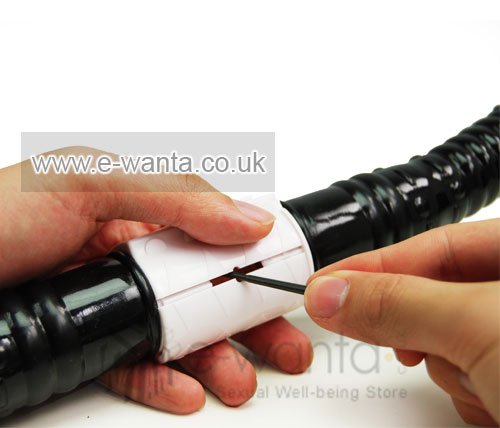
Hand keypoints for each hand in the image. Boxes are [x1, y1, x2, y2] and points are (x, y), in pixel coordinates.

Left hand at [0, 148, 312, 413]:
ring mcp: (107, 304)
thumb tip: (249, 218)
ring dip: (216, 360)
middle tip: (283, 345)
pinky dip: (166, 382)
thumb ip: (173, 195)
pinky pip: (137, 366)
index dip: (252, 261)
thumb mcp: (86, 180)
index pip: (212, 237)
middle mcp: (127, 257)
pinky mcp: (84, 344)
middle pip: (205, 294)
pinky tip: (187, 390)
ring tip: (237, 379)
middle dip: (249, 321)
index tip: (284, 284)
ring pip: (178, 335)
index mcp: (136, 212)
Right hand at [304, 219, 498, 425]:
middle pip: (437, 295)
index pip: (436, 243)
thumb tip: (330, 293)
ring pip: (448, 342)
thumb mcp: (481, 326)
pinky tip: (492, 406)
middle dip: (419, 326)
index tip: (327, 283)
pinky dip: (465, 394)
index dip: (377, 262)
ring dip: (450, 369)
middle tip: (390, 337)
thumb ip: (400, 304)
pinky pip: (466, 378)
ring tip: (484, 385)